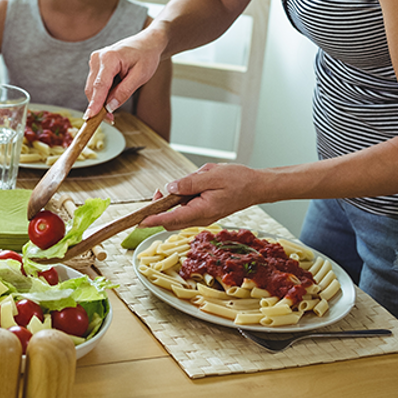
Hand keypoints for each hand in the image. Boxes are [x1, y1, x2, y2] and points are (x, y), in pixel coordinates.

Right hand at [84, 33, 163, 118]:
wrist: (147, 43)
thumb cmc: (146, 56)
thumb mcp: (141, 76)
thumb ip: (125, 91)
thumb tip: (110, 106)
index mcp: (109, 57)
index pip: (99, 85)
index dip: (95, 103)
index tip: (90, 117)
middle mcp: (97, 58)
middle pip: (92, 88)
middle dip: (98, 106)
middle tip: (111, 119)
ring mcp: (95, 60)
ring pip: (92, 88)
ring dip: (100, 100)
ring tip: (115, 106)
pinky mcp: (96, 65)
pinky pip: (95, 84)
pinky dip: (102, 93)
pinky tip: (113, 95)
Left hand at [140, 162, 261, 229]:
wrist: (257, 186)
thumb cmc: (238, 180)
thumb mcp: (211, 176)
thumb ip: (189, 183)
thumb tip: (170, 188)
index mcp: (203, 210)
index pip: (172, 219)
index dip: (154, 220)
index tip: (140, 221)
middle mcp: (202, 217)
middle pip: (172, 221)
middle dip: (159, 210)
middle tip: (157, 193)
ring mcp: (204, 216)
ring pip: (178, 215)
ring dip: (171, 204)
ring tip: (175, 187)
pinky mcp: (205, 212)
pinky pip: (186, 210)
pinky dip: (180, 201)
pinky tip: (186, 188)